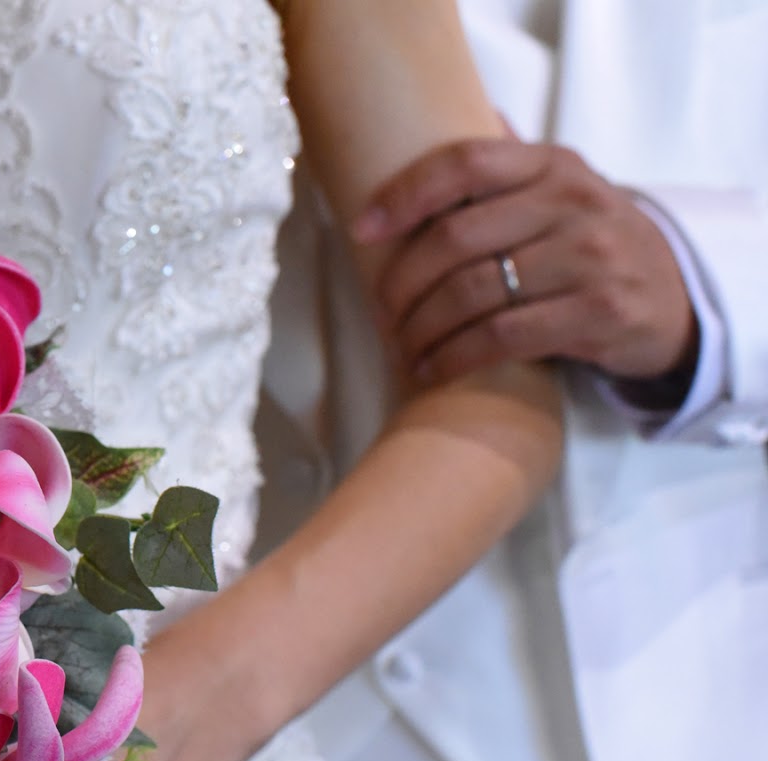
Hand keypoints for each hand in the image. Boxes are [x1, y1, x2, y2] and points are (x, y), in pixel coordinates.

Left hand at [353, 138, 699, 396]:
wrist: (672, 298)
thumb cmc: (587, 243)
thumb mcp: (557, 193)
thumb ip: (502, 169)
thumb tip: (436, 117)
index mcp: (552, 165)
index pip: (464, 163)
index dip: (404, 194)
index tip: (361, 229)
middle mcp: (573, 203)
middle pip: (455, 238)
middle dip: (402, 282)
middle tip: (380, 313)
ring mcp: (591, 258)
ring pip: (472, 292)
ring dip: (422, 327)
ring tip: (400, 347)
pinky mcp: (599, 313)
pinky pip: (502, 337)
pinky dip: (453, 357)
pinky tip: (430, 369)